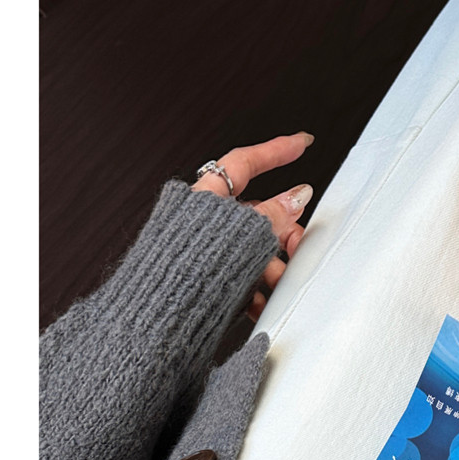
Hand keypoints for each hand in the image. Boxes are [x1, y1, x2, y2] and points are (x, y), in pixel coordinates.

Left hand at [192, 132, 314, 319]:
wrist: (158, 315)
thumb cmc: (184, 271)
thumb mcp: (244, 233)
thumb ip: (274, 214)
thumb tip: (296, 196)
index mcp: (204, 198)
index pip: (245, 163)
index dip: (276, 151)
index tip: (300, 143)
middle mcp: (203, 220)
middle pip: (257, 214)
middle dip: (284, 232)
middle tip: (298, 244)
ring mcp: (205, 250)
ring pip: (253, 250)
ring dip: (273, 266)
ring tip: (278, 282)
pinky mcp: (207, 278)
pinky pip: (241, 276)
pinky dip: (256, 288)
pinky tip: (261, 301)